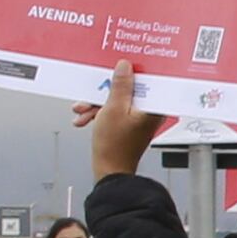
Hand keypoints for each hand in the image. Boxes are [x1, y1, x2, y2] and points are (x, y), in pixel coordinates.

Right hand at [77, 65, 175, 179]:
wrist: (109, 171)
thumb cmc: (114, 147)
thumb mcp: (113, 109)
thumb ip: (120, 85)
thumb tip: (125, 66)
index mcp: (153, 107)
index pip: (147, 80)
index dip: (131, 72)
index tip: (118, 67)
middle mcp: (150, 112)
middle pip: (129, 89)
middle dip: (106, 91)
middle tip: (92, 93)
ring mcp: (139, 118)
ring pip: (118, 100)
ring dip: (98, 103)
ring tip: (82, 110)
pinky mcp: (129, 124)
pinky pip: (115, 110)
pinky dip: (100, 112)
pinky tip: (85, 118)